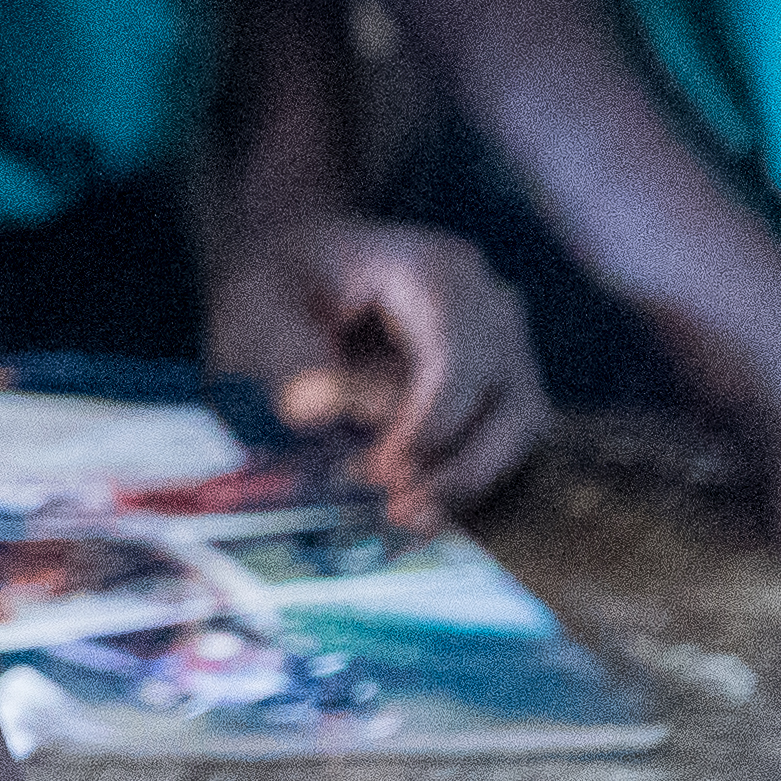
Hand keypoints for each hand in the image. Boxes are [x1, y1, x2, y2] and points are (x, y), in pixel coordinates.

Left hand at [208, 212, 546, 521]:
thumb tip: (315, 411)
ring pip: (519, 427)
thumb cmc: (281, 279)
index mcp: (435, 269)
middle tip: (399, 511)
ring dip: (468, 479)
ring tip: (407, 517)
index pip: (458, 359)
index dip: (428, 425)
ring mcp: (505, 342)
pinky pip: (505, 439)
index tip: (380, 472)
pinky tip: (420, 510)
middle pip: (509, 398)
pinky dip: (467, 476)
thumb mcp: (261, 306)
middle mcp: (489, 304)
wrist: (300, 263)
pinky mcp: (502, 382)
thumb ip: (289, 358)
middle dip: (458, 465)